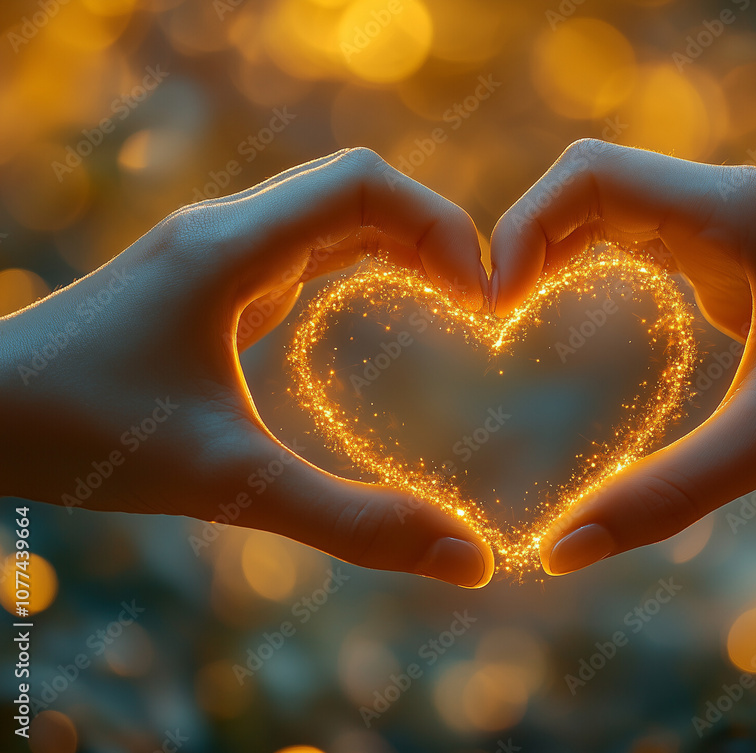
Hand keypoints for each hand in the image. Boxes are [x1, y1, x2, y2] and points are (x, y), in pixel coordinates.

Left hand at [0, 148, 493, 587]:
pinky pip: (303, 243)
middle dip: (431, 232)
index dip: (441, 226)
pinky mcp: (208, 277)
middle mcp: (226, 229)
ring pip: (329, 210)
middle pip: (355, 187)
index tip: (482, 298)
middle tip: (480, 303)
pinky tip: (378, 310)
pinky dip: (359, 261)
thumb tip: (467, 560)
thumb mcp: (229, 483)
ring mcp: (215, 248)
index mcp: (232, 247)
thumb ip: (352, 523)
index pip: (363, 184)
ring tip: (452, 299)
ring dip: (398, 241)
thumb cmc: (82, 434)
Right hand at [489, 139, 755, 575]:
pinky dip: (600, 270)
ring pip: (619, 212)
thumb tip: (564, 551)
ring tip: (517, 318)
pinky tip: (588, 325)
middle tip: (493, 320)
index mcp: (730, 216)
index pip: (587, 177)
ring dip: (560, 252)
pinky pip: (651, 243)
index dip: (520, 229)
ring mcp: (739, 230)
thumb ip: (670, 495)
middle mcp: (727, 207)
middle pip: (591, 187)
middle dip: (527, 241)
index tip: (494, 307)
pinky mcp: (749, 261)